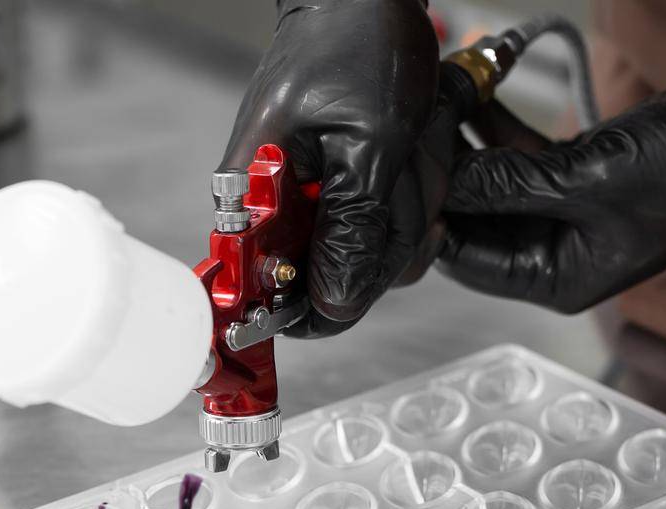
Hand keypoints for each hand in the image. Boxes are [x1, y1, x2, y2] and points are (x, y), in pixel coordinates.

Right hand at [223, 0, 443, 335]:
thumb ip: (352, 228)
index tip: (352, 286)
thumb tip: (333, 304)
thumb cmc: (355, 45)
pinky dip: (412, 195)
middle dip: (387, 231)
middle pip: (337, 281)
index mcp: (254, 200)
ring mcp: (312, 205)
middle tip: (399, 169)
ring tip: (407, 146)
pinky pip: (386, 226)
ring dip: (408, 204)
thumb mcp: (369, 142)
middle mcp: (275, 211)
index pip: (264, 293)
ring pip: (374, 256)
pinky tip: (411, 155)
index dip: (309, 307)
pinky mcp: (341, 195)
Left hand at [439, 50, 665, 313]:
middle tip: (414, 125)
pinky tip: (474, 88)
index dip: (431, 218)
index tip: (406, 172)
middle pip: (473, 218)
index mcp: (555, 278)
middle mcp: (553, 253)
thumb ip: (511, 183)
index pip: (465, 258)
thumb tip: (448, 179)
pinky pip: (520, 155)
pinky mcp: (574, 175)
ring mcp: (562, 213)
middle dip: (446, 172)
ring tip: (439, 94)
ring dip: (467, 139)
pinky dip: (497, 125)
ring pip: (493, 180)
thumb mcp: (588, 180)